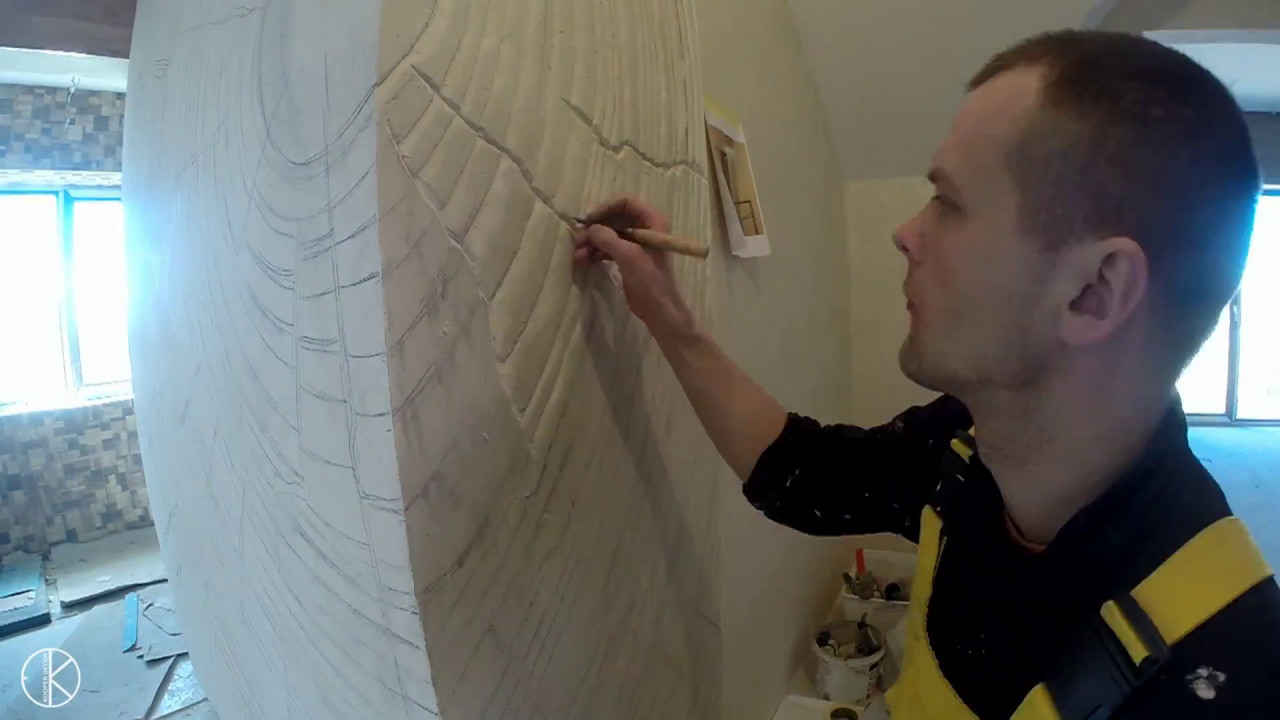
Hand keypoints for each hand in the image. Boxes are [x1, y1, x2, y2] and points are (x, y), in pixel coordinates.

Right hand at [572, 195, 695, 335]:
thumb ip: (608, 239)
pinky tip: (584, 260)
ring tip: (578, 254)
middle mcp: (646, 228)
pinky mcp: (630, 257)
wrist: (659, 310)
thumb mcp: (628, 257)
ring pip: (610, 234)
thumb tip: (589, 228)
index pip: (627, 203)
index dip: (606, 208)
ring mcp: (637, 243)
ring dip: (593, 242)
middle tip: (578, 240)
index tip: (590, 221)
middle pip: (615, 218)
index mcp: (653, 222)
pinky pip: (610, 247)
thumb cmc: (649, 282)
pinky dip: (597, 252)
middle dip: (596, 228)